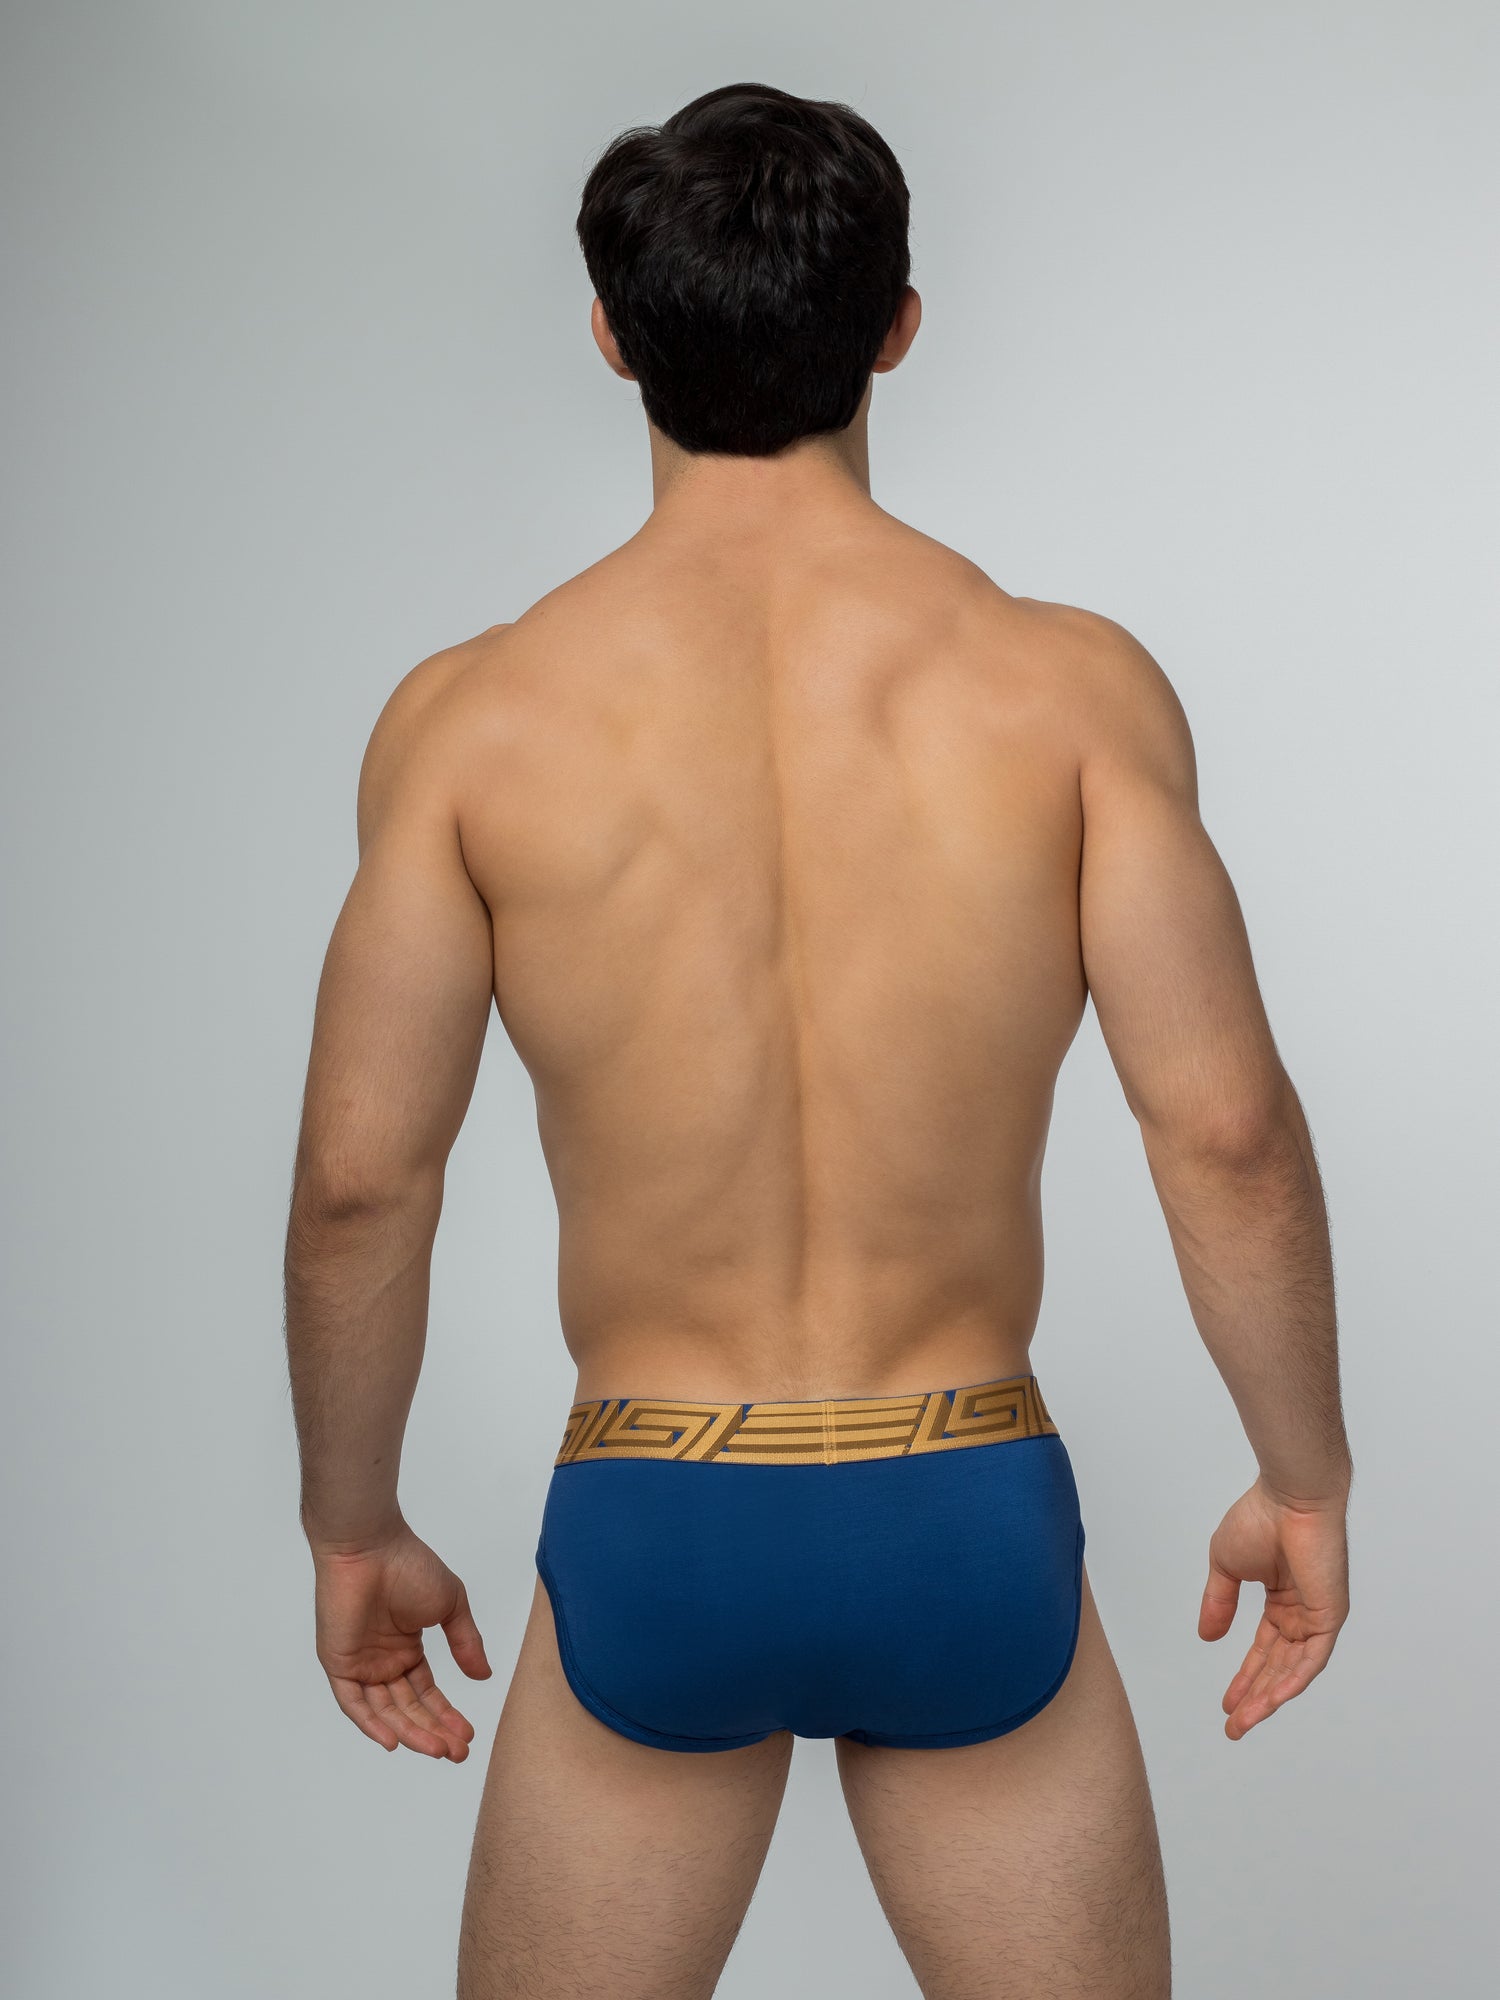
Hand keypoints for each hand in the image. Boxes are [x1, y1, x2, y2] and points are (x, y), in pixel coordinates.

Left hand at [311, 1523, 492, 1759]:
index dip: (446, 1716)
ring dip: (410, 1732)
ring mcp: (361, 1665)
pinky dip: (371, 1723)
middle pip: (409, 1708)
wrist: (372, 1548)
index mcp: (406, 1649)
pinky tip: (394, 1740)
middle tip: (458, 1752)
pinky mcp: (339, 1664)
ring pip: (385, 1711)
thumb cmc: (410, 1566)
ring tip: (437, 1749)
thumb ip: (465, 1642)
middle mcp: (383, 1662)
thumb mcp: (450, 1605)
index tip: (468, 1735)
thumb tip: (484, 1676)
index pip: (427, 1693)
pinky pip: (353, 1703)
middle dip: (434, 1732)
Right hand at [1198, 1476, 1348, 1740]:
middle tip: (1234, 1726)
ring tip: (1243, 1722)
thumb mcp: (1226, 1567)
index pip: (1264, 1650)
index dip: (1244, 1677)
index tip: (1227, 1704)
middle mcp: (1302, 1613)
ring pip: (1292, 1670)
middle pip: (1277, 1667)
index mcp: (1282, 1600)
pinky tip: (1270, 1701)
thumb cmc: (1260, 1518)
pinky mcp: (1329, 1615)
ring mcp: (1317, 1616)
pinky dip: (1291, 1681)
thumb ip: (1219, 1602)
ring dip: (1267, 1697)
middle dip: (1254, 1697)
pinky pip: (1311, 1659)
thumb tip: (1207, 1637)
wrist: (1289, 1497)